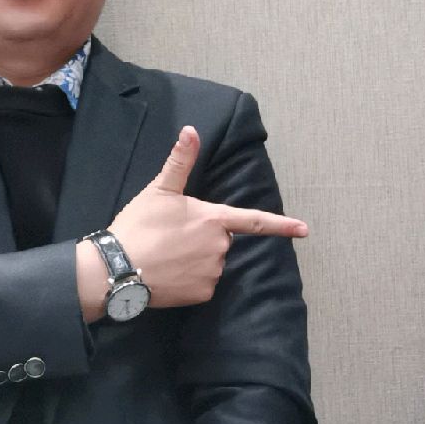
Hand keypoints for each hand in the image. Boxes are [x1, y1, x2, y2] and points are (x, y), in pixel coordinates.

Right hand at [76, 126, 307, 319]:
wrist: (119, 267)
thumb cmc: (140, 224)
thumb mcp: (159, 189)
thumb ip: (180, 161)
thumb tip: (191, 130)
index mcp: (214, 219)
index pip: (255, 221)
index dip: (282, 225)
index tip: (305, 230)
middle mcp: (220, 246)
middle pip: (220, 240)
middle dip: (202, 238)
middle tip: (171, 235)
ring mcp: (213, 272)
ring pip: (210, 262)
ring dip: (195, 259)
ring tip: (165, 254)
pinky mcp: (202, 293)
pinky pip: (201, 283)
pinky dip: (188, 280)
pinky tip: (167, 273)